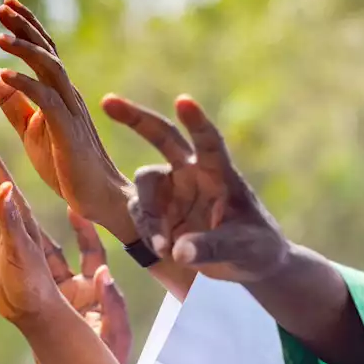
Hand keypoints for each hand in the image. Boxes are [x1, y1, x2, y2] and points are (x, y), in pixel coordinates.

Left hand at [0, 0, 132, 235]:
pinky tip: (4, 74)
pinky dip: (25, 84)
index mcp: (61, 96)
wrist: (98, 199)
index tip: (7, 6)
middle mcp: (69, 97)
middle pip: (48, 53)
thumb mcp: (32, 131)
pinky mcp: (68, 131)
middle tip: (3, 6)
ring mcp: (71, 112)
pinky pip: (46, 100)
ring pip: (50, 70)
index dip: (27, 29)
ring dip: (25, 50)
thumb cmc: (67, 167)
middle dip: (25, 28)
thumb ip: (13, 103)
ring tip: (1, 37)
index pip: (45, 54)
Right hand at [32, 211, 132, 363]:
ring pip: (32, 267)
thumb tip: (105, 274)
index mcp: (95, 291)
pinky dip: (8, 272)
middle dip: (37, 229)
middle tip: (20, 202)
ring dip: (18, 246)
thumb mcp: (115, 333)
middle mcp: (73, 291)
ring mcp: (53, 302)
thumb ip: (113, 303)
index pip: (91, 253)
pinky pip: (22, 289)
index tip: (73, 210)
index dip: (84, 231)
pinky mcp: (38, 316)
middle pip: (54, 252)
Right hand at [102, 94, 288, 281]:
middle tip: (108, 102)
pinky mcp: (158, 211)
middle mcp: (193, 173)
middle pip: (162, 137)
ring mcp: (173, 190)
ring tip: (164, 247)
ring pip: (145, 185)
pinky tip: (163, 250)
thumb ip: (212, 248)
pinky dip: (147, 231)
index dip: (196, 122)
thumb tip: (178, 251)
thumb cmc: (255, 247)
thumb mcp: (242, 250)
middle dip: (136, 119)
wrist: (247, 262)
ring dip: (149, 214)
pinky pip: (140, 213)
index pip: (209, 142)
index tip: (183, 101)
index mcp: (221, 173)